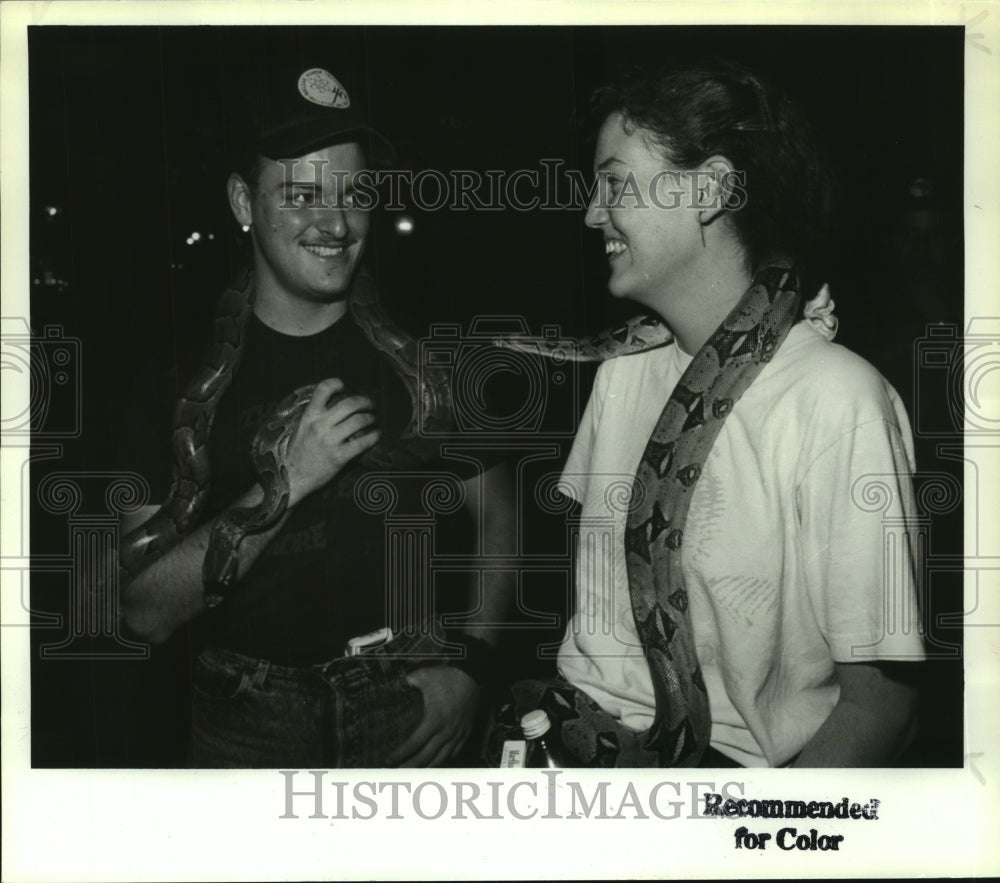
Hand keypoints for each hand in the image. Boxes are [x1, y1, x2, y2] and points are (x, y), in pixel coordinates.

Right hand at [285, 378, 379, 505]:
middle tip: (370, 405)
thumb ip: (315, 416)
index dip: (335, 383)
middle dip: (365, 401)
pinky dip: (373, 436)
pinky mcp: (340, 457)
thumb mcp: (300, 428)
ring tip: (373, 420)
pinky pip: (363, 442)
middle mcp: (320, 425)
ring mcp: (330, 441)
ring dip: (371, 418)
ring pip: (359, 421)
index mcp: (309, 416)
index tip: (343, 386)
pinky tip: (376, 435)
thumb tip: (334, 405)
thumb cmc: (297, 453)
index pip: (323, 390)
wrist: (292, 479)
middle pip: (349, 404)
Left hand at [386, 666, 480, 766]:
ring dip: (427, 768)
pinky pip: (455, 752)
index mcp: (434, 720)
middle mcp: (446, 731)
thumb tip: (395, 684)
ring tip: (414, 774)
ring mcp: (458, 733)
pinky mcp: (467, 731)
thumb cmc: (447, 675)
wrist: (473, 674)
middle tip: (397, 773)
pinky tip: (436, 762)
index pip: (414, 744)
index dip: (400, 754)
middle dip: (410, 767)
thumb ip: (407, 682)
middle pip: (426, 757)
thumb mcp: (423, 676)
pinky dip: (444, 760)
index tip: (388, 760)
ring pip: (442, 758)